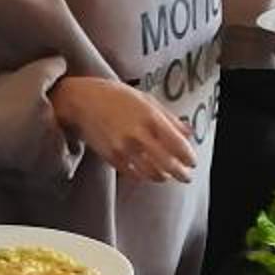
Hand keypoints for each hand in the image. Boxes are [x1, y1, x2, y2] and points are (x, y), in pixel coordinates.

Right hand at [50, 74, 194, 183]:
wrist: (82, 101)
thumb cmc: (116, 96)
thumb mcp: (146, 100)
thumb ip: (169, 118)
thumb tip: (188, 132)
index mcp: (150, 117)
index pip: (177, 144)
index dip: (188, 157)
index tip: (192, 162)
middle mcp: (138, 135)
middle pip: (167, 164)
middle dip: (180, 174)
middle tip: (186, 177)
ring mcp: (124, 148)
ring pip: (151, 173)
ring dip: (162, 177)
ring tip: (167, 176)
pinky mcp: (112, 157)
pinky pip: (133, 174)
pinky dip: (143, 176)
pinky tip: (148, 173)